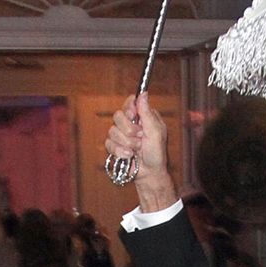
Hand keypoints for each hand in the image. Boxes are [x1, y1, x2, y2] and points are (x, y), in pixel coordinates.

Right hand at [105, 93, 174, 209]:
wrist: (149, 173)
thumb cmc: (156, 153)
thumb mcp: (155, 131)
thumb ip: (147, 113)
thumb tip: (143, 94)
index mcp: (141, 117)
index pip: (129, 102)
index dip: (129, 108)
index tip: (133, 115)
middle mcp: (130, 124)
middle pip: (118, 116)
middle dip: (129, 129)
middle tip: (140, 137)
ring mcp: (120, 135)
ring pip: (112, 131)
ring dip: (126, 143)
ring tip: (137, 149)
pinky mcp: (114, 147)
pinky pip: (109, 144)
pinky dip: (120, 151)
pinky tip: (129, 156)